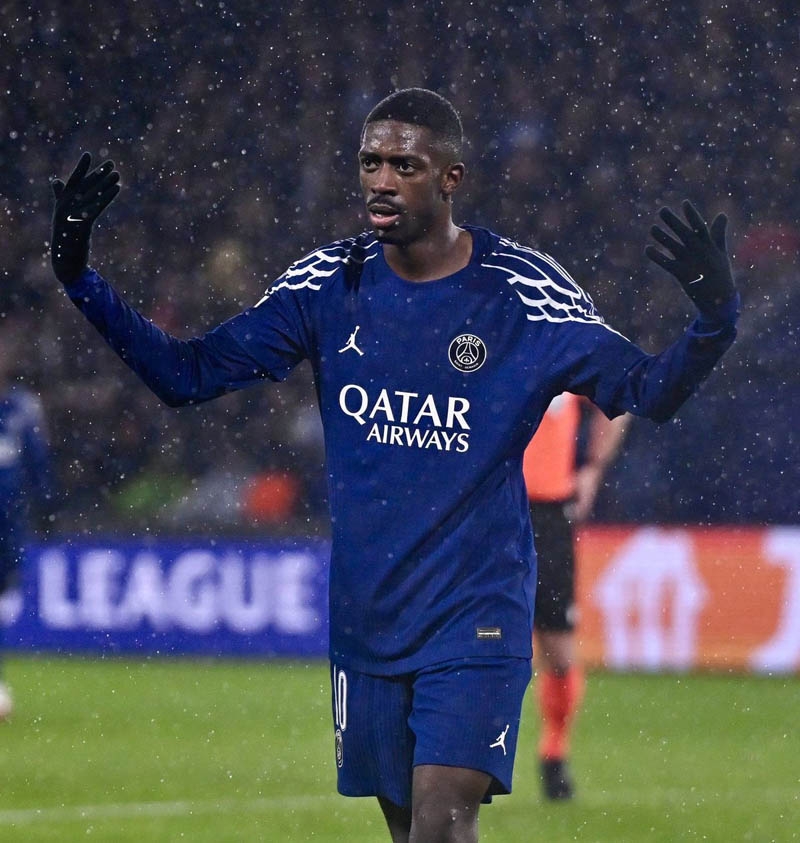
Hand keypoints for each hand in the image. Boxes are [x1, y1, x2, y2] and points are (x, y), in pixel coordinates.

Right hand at [51, 152, 119, 283]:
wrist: (65, 262)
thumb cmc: (66, 239)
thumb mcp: (63, 217)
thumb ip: (60, 196)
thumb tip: (55, 180)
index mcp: (61, 203)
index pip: (72, 181)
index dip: (81, 168)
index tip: (89, 154)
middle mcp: (65, 207)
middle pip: (85, 186)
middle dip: (99, 174)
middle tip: (112, 163)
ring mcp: (72, 216)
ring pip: (93, 196)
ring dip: (106, 184)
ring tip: (118, 174)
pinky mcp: (82, 226)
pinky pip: (97, 208)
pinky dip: (107, 197)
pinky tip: (117, 189)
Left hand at [645, 200, 735, 318]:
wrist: (720, 299)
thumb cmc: (720, 274)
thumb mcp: (721, 252)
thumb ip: (718, 233)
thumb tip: (722, 214)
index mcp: (709, 245)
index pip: (700, 226)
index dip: (691, 214)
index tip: (684, 202)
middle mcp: (698, 251)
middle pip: (683, 232)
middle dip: (673, 221)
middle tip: (662, 210)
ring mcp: (689, 262)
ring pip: (673, 246)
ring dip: (662, 237)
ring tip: (652, 228)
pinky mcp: (681, 274)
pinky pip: (666, 263)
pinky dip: (656, 256)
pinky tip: (648, 249)